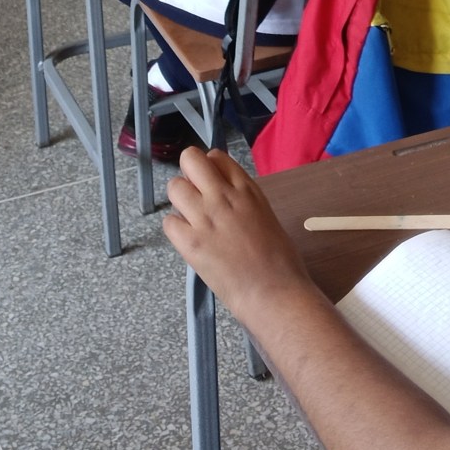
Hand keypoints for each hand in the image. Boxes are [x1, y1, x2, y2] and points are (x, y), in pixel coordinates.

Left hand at [163, 148, 312, 315]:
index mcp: (247, 189)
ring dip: (180, 201)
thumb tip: (224, 197)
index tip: (211, 183)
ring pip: (175, 188)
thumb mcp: (265, 215)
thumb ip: (242, 200)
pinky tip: (189, 240)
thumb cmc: (280, 261)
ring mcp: (205, 218)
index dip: (210, 169)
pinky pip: (169, 222)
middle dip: (188, 173)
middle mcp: (223, 197)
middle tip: (195, 194)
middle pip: (190, 159)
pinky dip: (176, 229)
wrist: (274, 292)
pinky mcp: (190, 243)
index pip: (216, 157)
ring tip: (191, 219)